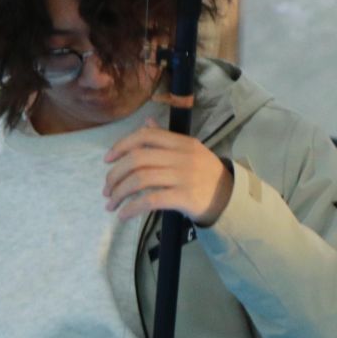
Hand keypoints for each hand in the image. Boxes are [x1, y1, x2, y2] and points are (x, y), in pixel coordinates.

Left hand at [103, 121, 233, 224]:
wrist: (230, 199)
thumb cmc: (205, 175)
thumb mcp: (189, 151)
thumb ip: (166, 138)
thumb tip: (145, 123)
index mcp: (182, 142)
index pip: (145, 136)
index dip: (121, 145)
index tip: (107, 160)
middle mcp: (182, 157)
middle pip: (138, 159)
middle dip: (115, 174)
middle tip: (106, 189)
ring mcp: (184, 177)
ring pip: (141, 179)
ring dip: (119, 192)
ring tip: (110, 204)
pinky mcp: (185, 198)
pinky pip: (151, 200)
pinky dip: (132, 208)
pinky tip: (123, 215)